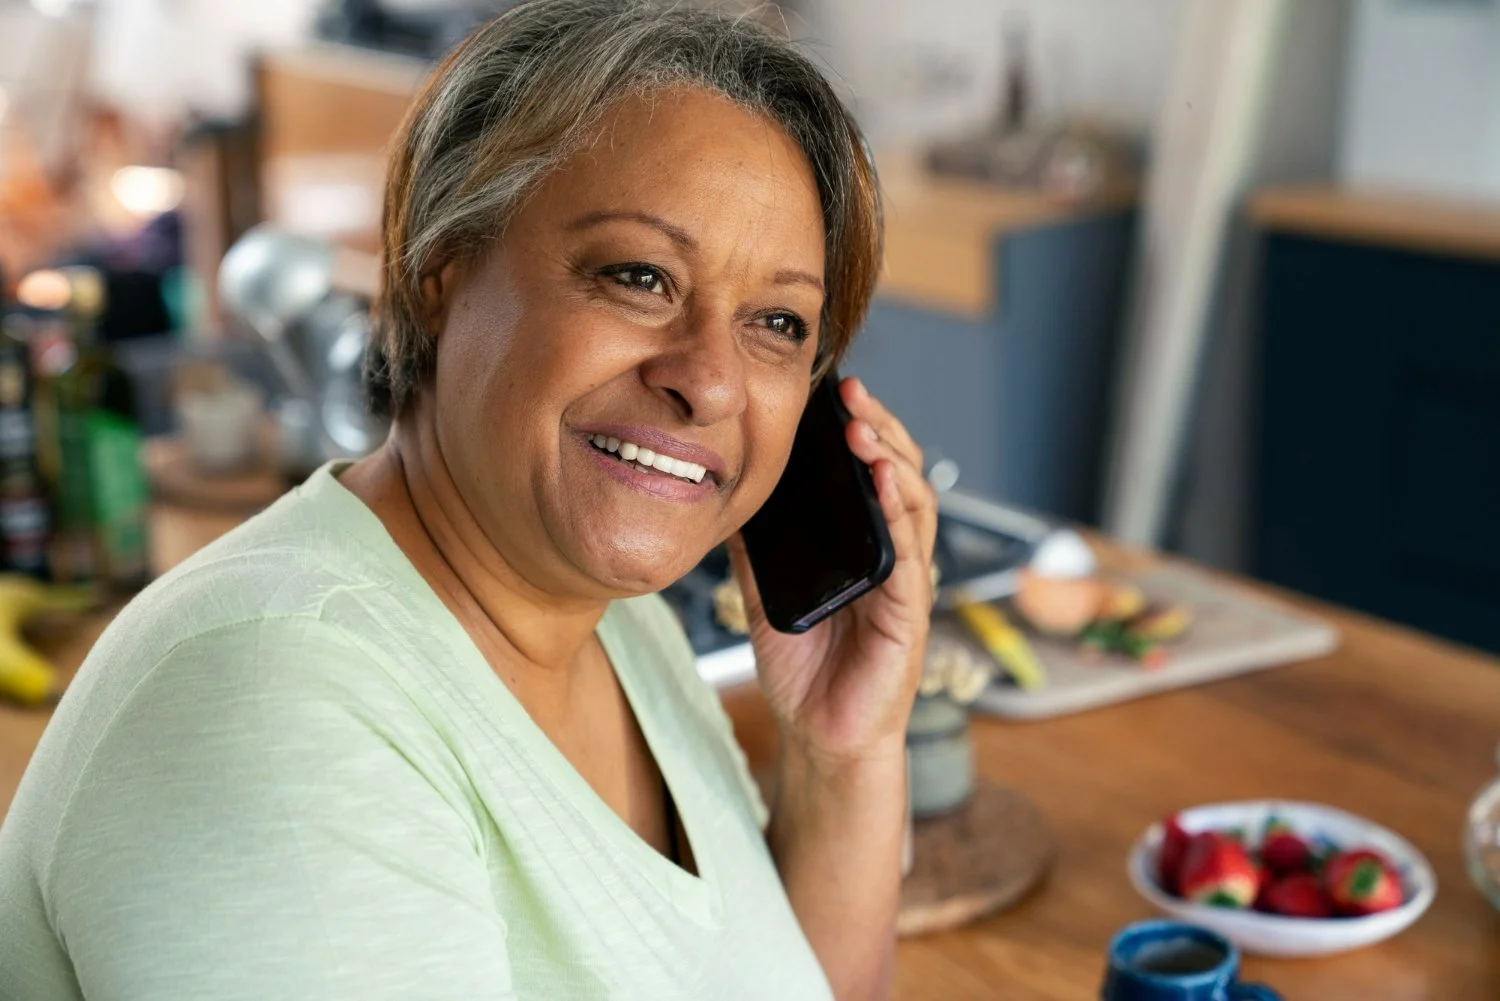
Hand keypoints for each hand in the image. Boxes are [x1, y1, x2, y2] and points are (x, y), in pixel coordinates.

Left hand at [728, 377, 938, 763]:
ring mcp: (906, 583)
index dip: (862, 429)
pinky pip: (908, 558)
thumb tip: (723, 497)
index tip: (835, 392)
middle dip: (881, 429)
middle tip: (853, 394)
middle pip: (902, 475)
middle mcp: (893, 555)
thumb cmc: (805, 668)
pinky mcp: (909, 616)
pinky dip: (899, 517)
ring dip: (894, 463)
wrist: (820, 735)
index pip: (873, 471)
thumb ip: (754, 548)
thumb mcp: (766, 593)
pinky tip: (885, 486)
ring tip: (866, 430)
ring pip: (915, 506)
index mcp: (864, 544)